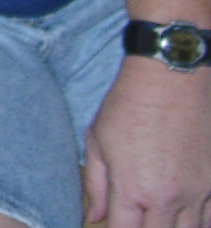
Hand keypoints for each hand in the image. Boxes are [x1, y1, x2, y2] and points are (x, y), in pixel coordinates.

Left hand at [83, 58, 210, 226]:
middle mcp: (166, 198)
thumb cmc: (127, 106)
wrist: (170, 81)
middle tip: (136, 219)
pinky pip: (210, 218)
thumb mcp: (98, 141)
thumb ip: (96, 185)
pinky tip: (185, 215)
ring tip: (159, 218)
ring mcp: (196, 194)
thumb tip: (95, 216)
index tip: (115, 223)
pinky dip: (199, 222)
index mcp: (132, 189)